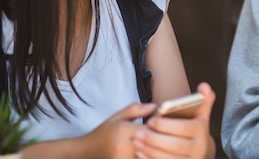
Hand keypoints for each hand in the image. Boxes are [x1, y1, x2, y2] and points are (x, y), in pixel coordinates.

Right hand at [20, 103, 156, 158]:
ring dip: (159, 153)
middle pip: (152, 146)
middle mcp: (123, 147)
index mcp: (123, 130)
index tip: (169, 129)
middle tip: (173, 140)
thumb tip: (155, 106)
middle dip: (164, 143)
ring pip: (149, 156)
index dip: (163, 130)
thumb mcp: (117, 117)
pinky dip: (149, 157)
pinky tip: (154, 154)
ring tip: (165, 149)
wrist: (85, 153)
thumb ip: (136, 109)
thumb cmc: (103, 133)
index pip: (151, 130)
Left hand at [133, 82, 215, 158]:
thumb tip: (204, 85)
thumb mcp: (200, 114)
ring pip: (169, 158)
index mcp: (201, 131)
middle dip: (155, 140)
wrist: (199, 151)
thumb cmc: (194, 129)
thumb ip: (203, 99)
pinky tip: (140, 154)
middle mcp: (199, 148)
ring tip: (136, 143)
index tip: (150, 121)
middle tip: (138, 134)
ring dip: (151, 151)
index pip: (184, 128)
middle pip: (175, 145)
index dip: (166, 125)